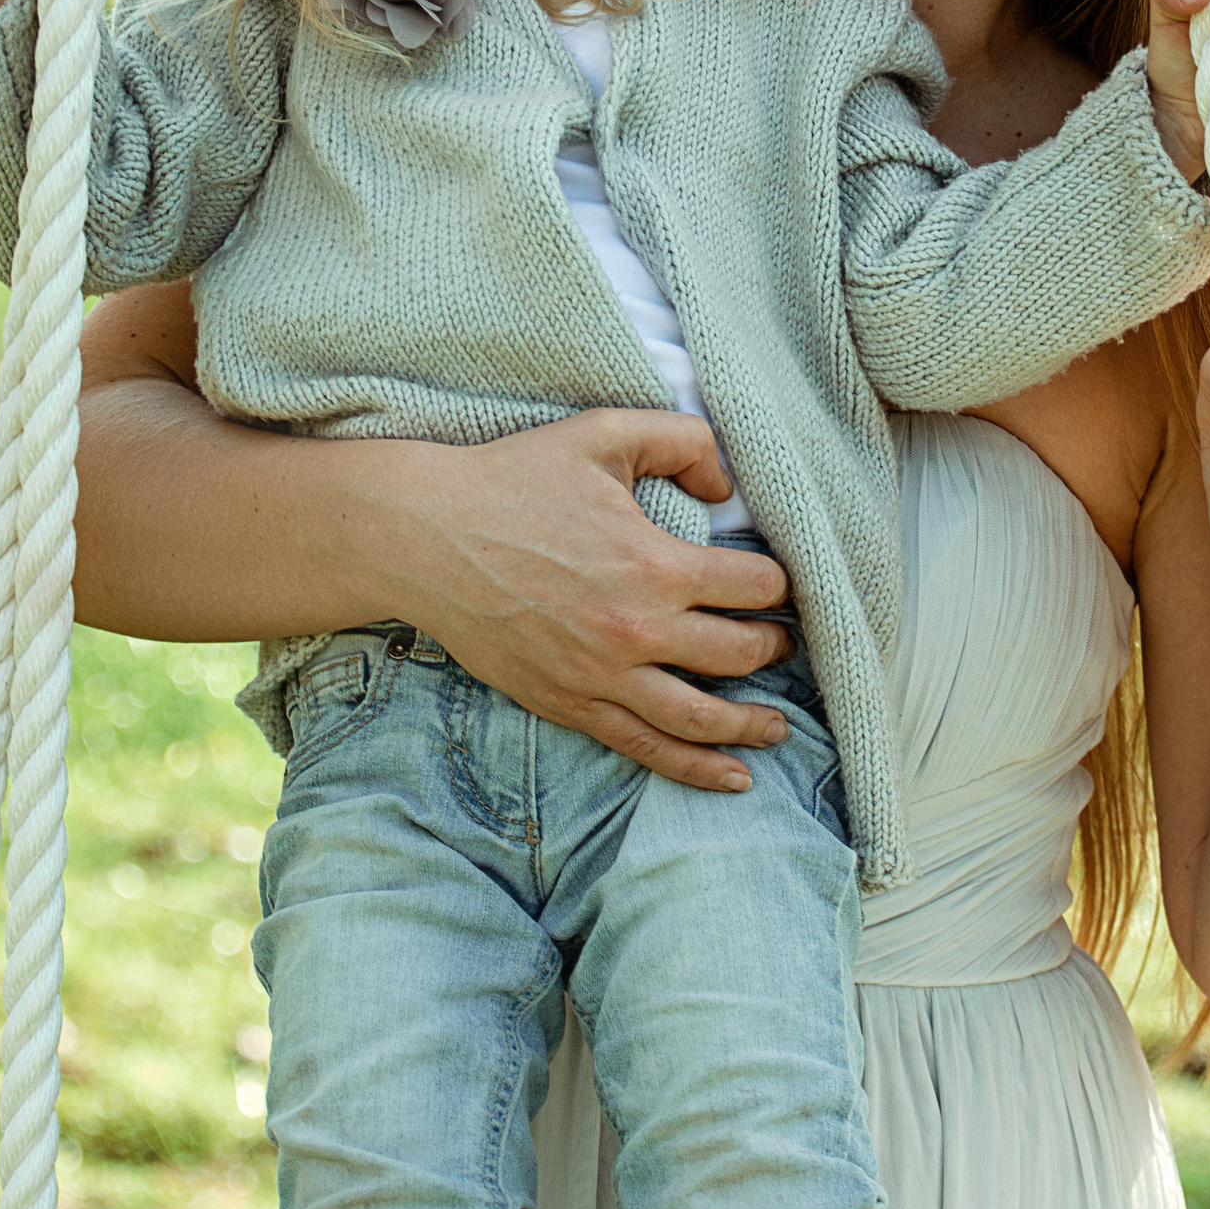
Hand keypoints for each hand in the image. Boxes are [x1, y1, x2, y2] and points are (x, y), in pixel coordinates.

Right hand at [403, 410, 799, 791]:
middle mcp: (637, 630)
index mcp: (655, 563)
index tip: (781, 584)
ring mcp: (603, 676)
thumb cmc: (512, 479)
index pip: (755, 586)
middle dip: (774, 648)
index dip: (780, 584)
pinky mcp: (569, 704)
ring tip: (778, 727)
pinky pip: (645, 747)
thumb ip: (682, 441)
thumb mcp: (603, 432)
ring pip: (703, 717)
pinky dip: (696, 768)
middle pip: (741, 655)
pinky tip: (732, 777)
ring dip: (752, 725)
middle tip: (783, 642)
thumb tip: (728, 488)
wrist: (425, 538)